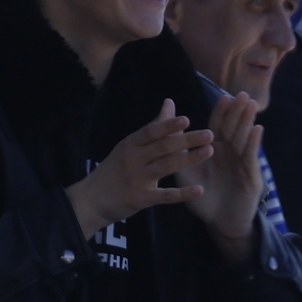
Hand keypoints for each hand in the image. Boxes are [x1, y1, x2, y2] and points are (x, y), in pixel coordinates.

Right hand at [67, 101, 209, 238]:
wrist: (91, 200)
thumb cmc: (114, 169)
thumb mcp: (129, 146)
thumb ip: (153, 127)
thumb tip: (170, 101)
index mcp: (131, 144)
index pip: (150, 132)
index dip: (167, 126)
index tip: (186, 120)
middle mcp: (133, 159)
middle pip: (162, 147)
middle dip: (187, 140)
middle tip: (210, 135)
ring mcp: (137, 179)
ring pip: (166, 166)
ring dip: (189, 159)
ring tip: (209, 152)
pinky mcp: (141, 198)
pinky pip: (165, 195)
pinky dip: (182, 193)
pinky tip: (199, 189)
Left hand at [181, 91, 265, 258]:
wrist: (219, 222)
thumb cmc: (203, 197)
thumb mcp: (186, 171)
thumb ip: (179, 150)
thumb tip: (169, 133)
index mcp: (215, 149)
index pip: (218, 126)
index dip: (222, 112)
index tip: (224, 97)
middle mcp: (230, 152)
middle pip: (234, 128)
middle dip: (238, 111)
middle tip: (242, 94)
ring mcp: (242, 162)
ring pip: (244, 138)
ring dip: (248, 121)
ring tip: (251, 105)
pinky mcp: (251, 175)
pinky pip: (251, 156)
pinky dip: (254, 142)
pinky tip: (257, 130)